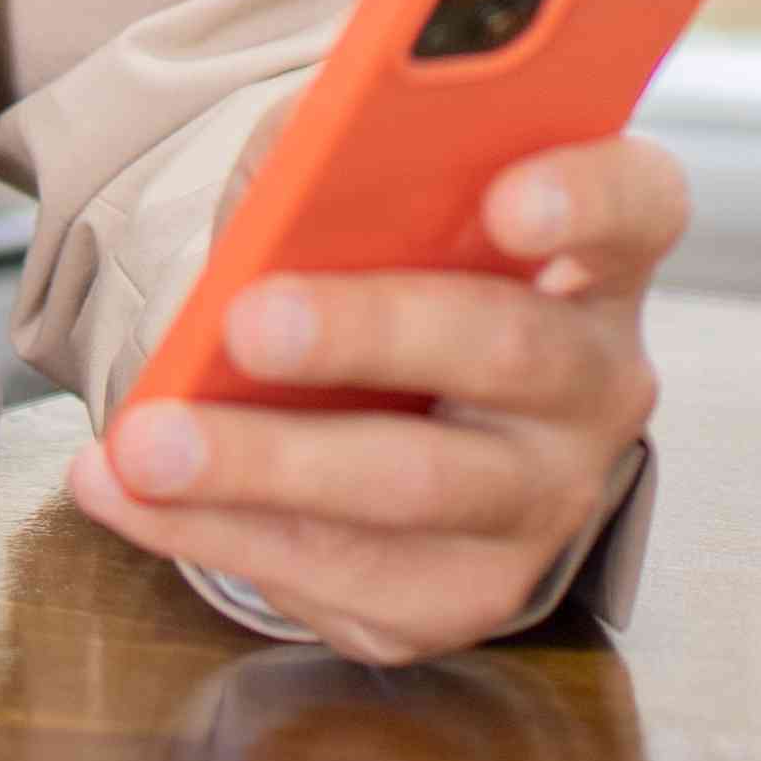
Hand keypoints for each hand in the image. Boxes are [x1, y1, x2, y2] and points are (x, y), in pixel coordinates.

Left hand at [65, 135, 685, 663]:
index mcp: (597, 253)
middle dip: (367, 334)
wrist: (398, 409)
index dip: (582, 198)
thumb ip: (345, 165)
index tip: (507, 194)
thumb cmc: (392, 270)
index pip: (634, 206)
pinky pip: (345, 578)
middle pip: (507, 351)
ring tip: (144, 441)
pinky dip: (215, 532)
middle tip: (248, 320)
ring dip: (262, 465)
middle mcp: (596, 383)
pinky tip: (127, 492)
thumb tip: (280, 177)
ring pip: (414, 490)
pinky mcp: (468, 594)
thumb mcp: (377, 198)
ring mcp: (544, 503)